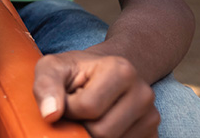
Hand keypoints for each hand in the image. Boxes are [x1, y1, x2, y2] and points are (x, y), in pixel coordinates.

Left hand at [33, 49, 159, 137]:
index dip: (69, 109)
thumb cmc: (75, 71)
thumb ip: (46, 86)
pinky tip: (105, 124)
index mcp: (121, 70)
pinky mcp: (153, 134)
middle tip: (79, 110)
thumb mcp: (53, 68)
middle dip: (82, 125)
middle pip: (103, 132)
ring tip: (92, 116)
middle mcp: (143, 93)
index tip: (68, 97)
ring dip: (94, 134)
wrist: (104, 73)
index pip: (88, 107)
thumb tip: (50, 115)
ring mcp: (152, 116)